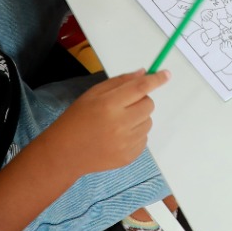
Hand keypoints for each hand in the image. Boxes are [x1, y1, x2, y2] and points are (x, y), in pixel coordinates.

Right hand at [45, 70, 167, 174]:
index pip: (140, 88)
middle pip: (149, 105)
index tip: (166, 74)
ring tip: (119, 122)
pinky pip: (144, 139)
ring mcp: (126, 143)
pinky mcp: (129, 157)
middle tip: (125, 104)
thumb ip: (119, 82)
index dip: (156, 80)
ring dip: (139, 118)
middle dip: (141, 100)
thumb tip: (143, 73)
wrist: (65, 153)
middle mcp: (120, 124)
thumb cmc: (76, 119)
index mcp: (109, 105)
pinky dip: (136, 134)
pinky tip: (118, 136)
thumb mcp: (92, 94)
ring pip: (148, 122)